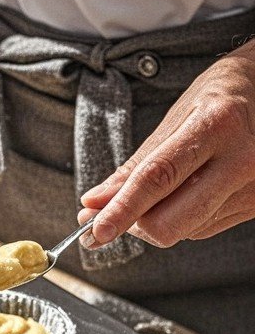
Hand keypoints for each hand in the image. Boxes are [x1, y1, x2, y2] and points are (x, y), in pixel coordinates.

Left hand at [78, 44, 254, 247]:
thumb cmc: (215, 102)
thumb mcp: (174, 120)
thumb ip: (134, 168)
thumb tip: (94, 204)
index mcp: (216, 126)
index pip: (158, 178)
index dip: (122, 209)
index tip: (96, 231)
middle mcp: (241, 160)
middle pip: (170, 221)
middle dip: (136, 224)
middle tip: (116, 215)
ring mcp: (254, 187)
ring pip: (184, 231)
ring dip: (157, 222)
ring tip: (159, 192)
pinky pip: (201, 230)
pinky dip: (181, 220)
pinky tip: (186, 193)